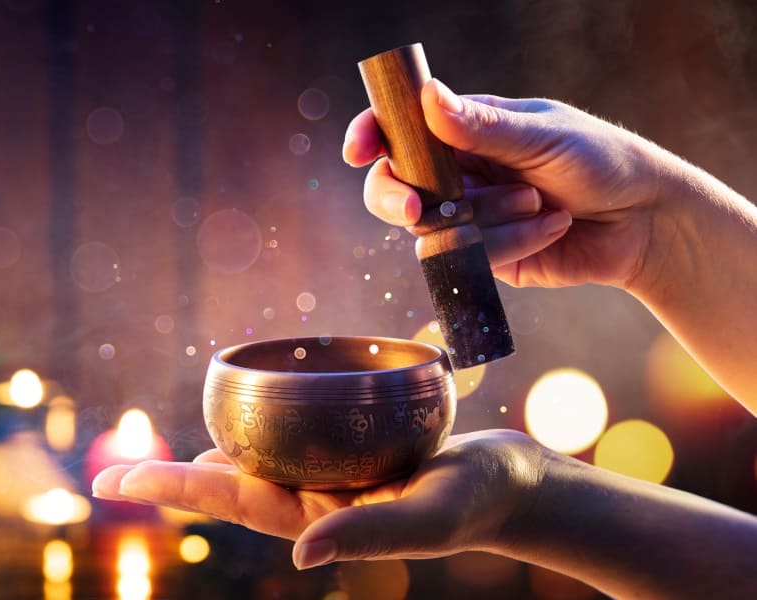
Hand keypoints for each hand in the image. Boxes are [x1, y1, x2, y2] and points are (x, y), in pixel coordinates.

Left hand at [92, 429, 548, 568]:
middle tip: (113, 477)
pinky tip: (245, 424)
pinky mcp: (351, 460)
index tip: (115, 483)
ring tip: (162, 460)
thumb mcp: (428, 516)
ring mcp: (330, 482)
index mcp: (319, 520)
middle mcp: (314, 503)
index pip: (231, 503)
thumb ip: (368, 534)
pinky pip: (292, 447)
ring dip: (209, 464)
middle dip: (172, 483)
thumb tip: (300, 552)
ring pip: (255, 470)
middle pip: (229, 490)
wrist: (518, 488)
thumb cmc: (481, 501)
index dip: (173, 490)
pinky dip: (259, 437)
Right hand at [347, 79, 667, 290]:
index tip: (360, 150)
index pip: (401, 129)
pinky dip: (511, 242)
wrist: (645, 223)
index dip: (371, 136)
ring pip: (432, 227)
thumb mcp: (542, 136)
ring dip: (486, 217)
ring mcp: (469, 217)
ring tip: (539, 202)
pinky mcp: (486, 257)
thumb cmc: (602, 161)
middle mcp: (459, 173)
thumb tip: (428, 96)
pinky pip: (470, 257)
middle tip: (415, 207)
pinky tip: (552, 227)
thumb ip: (482, 126)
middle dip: (396, 197)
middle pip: (393, 185)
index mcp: (465, 130)